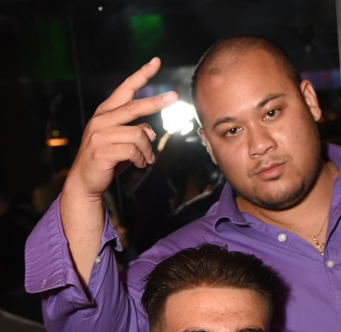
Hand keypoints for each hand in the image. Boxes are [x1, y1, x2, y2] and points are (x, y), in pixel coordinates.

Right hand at [64, 57, 176, 200]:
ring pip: (138, 134)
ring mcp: (100, 135)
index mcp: (105, 113)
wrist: (86, 181)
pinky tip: (140, 164)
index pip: (125, 89)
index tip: (155, 62)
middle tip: (174, 96)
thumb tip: (151, 131)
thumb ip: (135, 132)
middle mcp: (101, 120)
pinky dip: (141, 159)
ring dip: (148, 150)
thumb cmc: (106, 159)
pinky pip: (133, 151)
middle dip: (156, 101)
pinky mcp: (102, 151)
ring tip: (147, 159)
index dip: (141, 75)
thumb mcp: (122, 142)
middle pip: (134, 106)